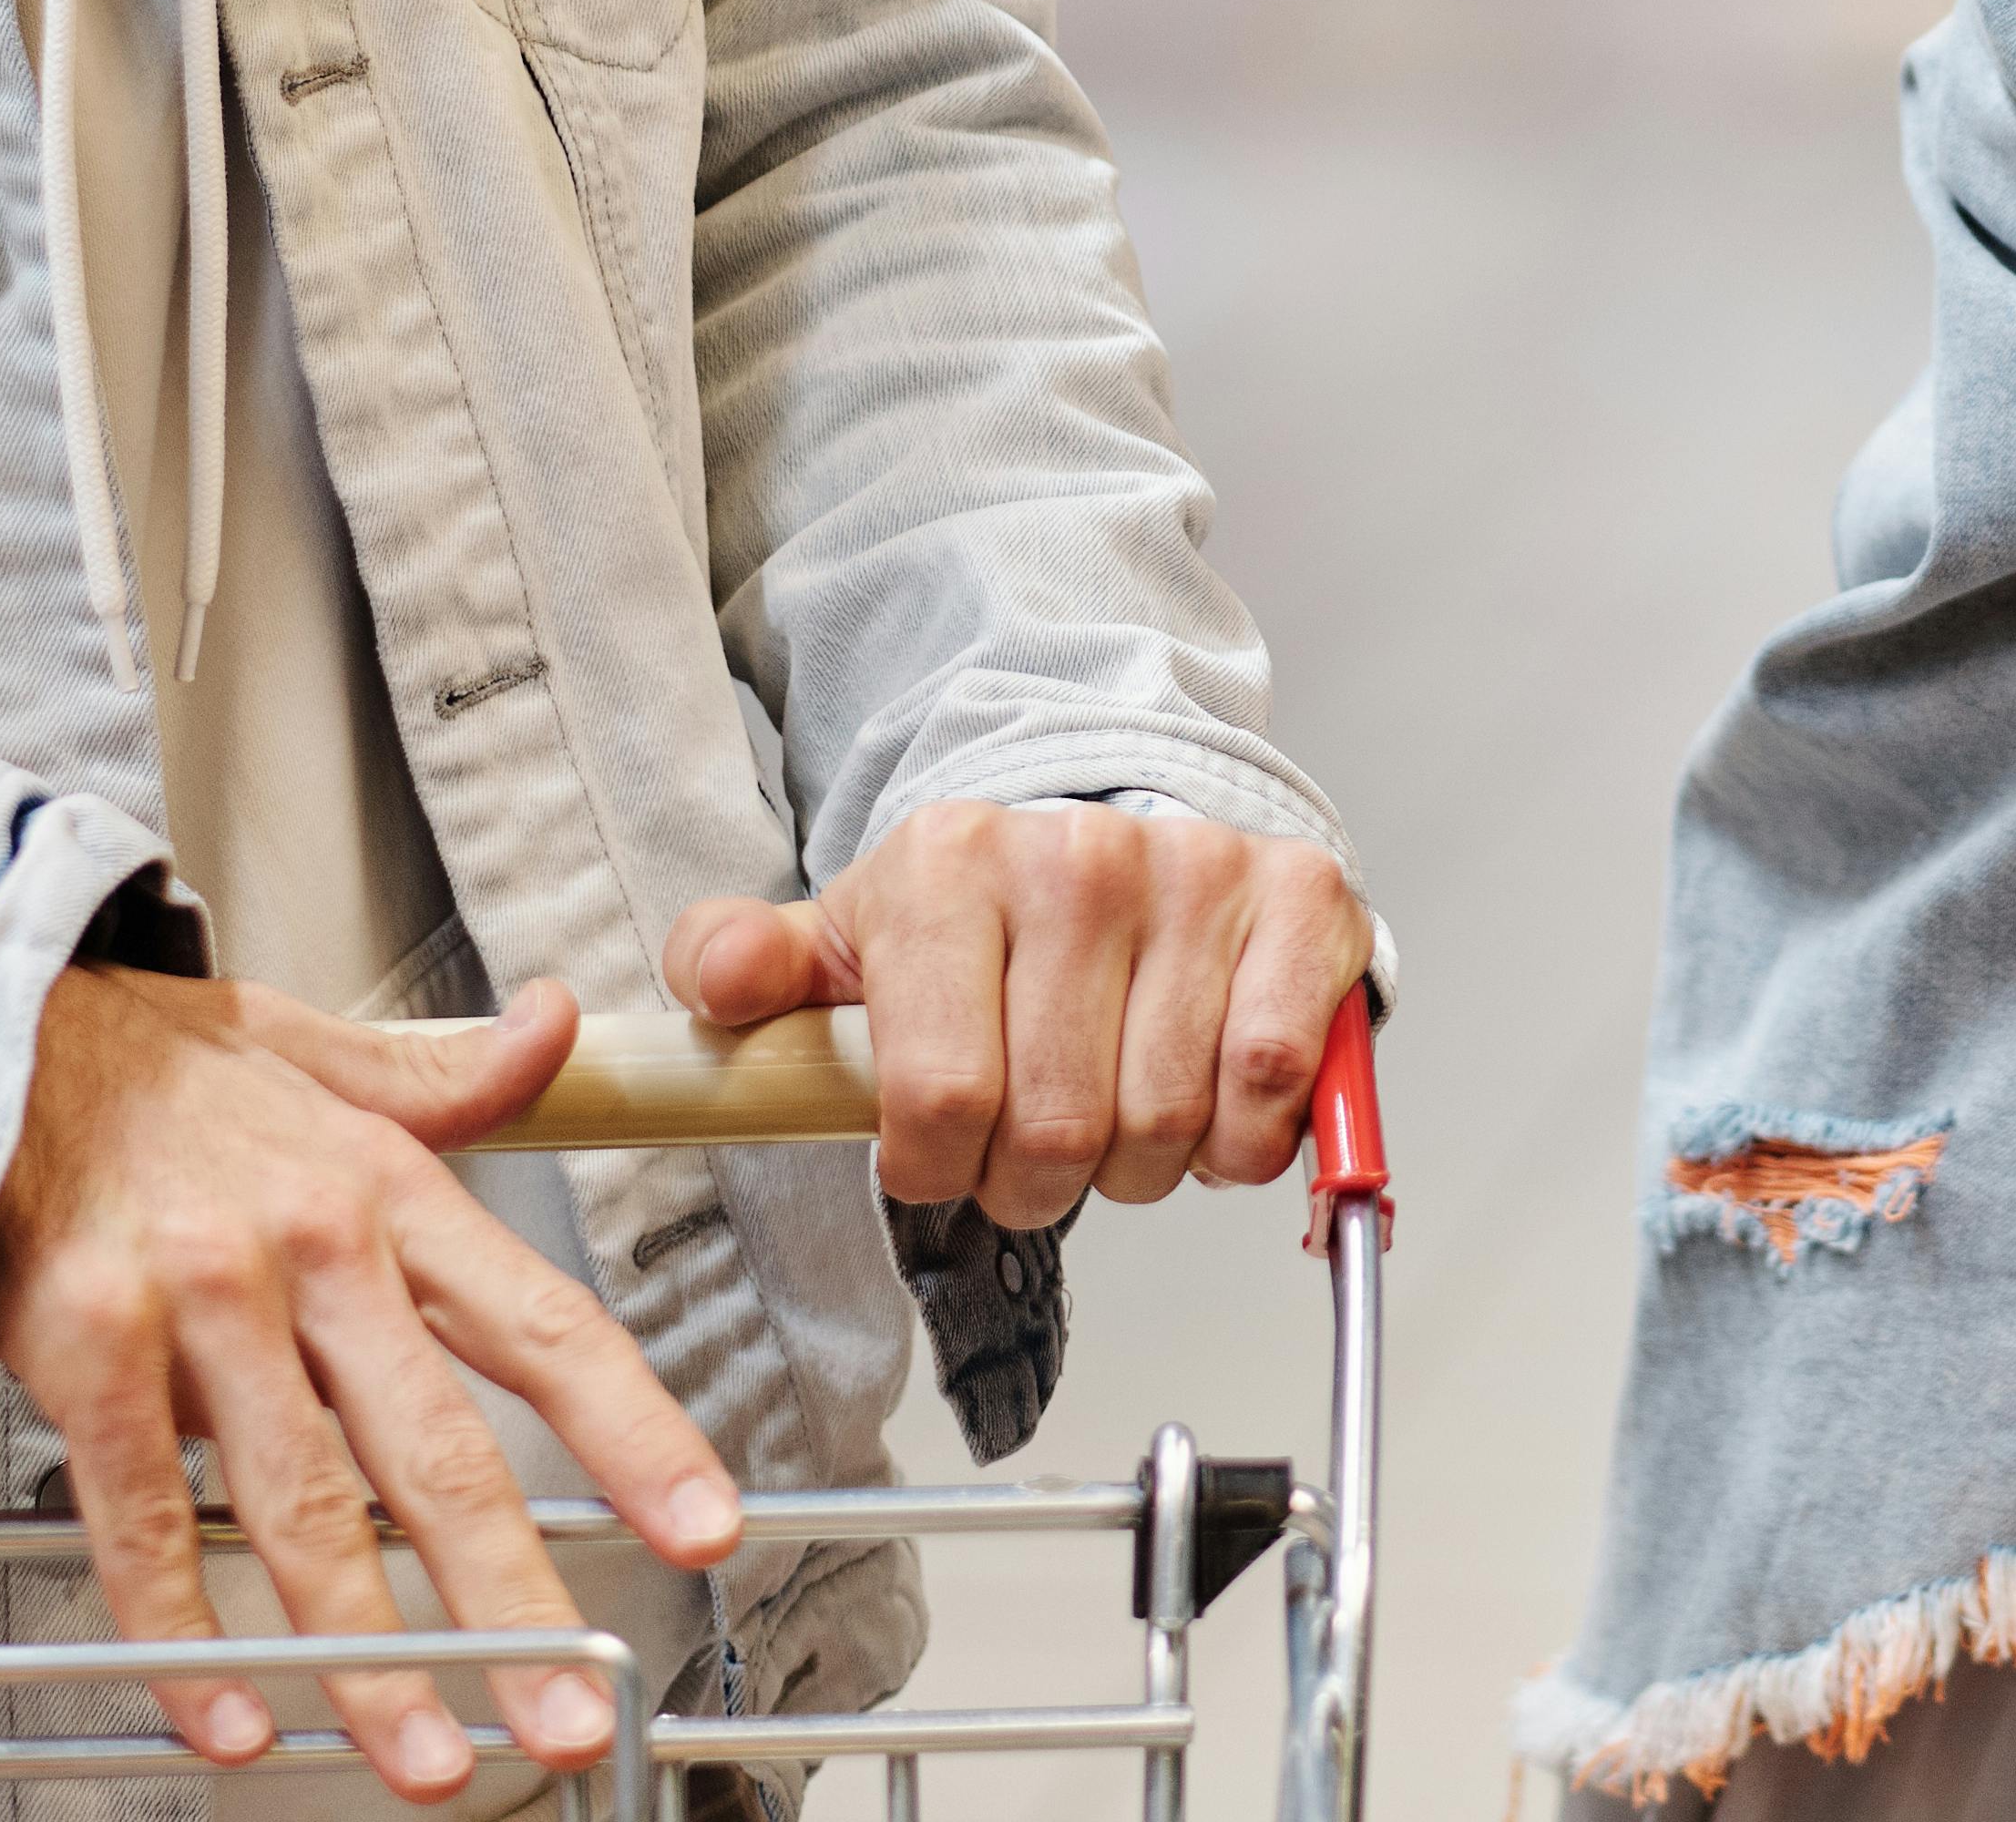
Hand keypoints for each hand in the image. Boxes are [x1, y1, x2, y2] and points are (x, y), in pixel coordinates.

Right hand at [0, 966, 737, 1800]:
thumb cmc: (137, 1059)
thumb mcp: (312, 1043)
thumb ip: (444, 1072)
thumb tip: (556, 1031)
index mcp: (387, 1189)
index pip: (544, 1327)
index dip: (637, 1435)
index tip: (704, 1527)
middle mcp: (311, 1249)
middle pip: (439, 1456)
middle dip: (514, 1602)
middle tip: (576, 1710)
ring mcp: (199, 1298)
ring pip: (305, 1511)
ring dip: (372, 1659)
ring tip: (430, 1756)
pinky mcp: (85, 1341)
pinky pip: (145, 1517)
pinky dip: (187, 1634)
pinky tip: (235, 1718)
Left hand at [666, 803, 1370, 1233]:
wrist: (1117, 836)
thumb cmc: (978, 922)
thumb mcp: (845, 944)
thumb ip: (752, 969)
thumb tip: (717, 984)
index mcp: (946, 863)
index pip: (938, 1100)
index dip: (939, 1167)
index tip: (941, 1150)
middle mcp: (1078, 853)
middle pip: (1056, 1129)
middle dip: (1036, 1179)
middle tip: (1033, 1143)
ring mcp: (1197, 869)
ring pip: (1164, 1122)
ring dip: (1138, 1163)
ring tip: (1114, 1111)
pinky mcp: (1298, 899)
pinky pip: (1267, 1085)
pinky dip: (1239, 1138)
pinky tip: (1204, 1101)